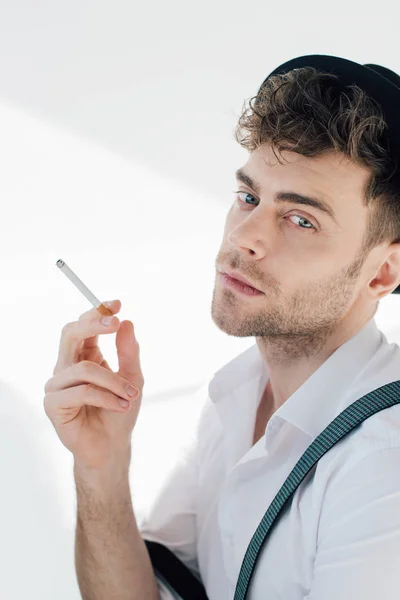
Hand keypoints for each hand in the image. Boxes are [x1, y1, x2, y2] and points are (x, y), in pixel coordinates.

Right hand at [43, 300, 143, 469]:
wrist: (112, 446)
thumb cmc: (120, 410)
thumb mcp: (133, 378)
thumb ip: (129, 351)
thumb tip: (127, 322)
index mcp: (84, 356)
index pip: (84, 326)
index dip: (97, 312)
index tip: (117, 304)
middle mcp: (67, 366)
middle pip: (70, 333)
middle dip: (93, 324)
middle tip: (115, 322)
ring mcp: (57, 384)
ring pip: (84, 368)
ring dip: (114, 381)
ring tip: (131, 396)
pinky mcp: (53, 403)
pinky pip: (81, 391)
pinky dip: (106, 397)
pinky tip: (119, 406)